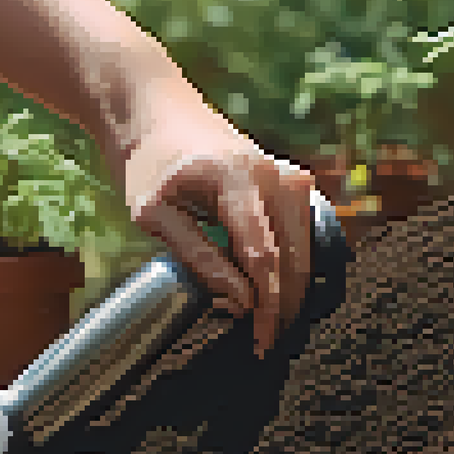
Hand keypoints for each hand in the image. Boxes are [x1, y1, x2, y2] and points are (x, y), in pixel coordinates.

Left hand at [120, 97, 318, 358]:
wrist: (155, 109)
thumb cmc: (148, 162)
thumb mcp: (153, 215)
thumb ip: (199, 258)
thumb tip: (241, 302)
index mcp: (240, 179)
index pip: (264, 256)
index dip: (265, 305)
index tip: (259, 342)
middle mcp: (277, 175)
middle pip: (295, 256)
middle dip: (284, 305)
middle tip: (265, 345)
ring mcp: (290, 175)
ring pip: (305, 248)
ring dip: (289, 289)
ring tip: (263, 321)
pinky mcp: (291, 182)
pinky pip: (301, 234)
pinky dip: (290, 265)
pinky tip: (268, 289)